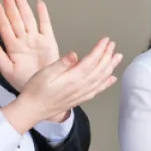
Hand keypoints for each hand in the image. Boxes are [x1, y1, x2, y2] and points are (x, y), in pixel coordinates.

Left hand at [0, 0, 59, 91]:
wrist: (43, 89)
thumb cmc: (24, 81)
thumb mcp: (7, 71)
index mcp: (13, 48)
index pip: (5, 28)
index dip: (1, 16)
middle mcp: (24, 41)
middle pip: (16, 20)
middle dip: (11, 6)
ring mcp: (36, 39)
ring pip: (28, 19)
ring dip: (23, 6)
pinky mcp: (48, 41)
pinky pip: (46, 25)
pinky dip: (43, 14)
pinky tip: (39, 4)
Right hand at [2, 38, 122, 132]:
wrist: (33, 109)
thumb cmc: (36, 90)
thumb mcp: (45, 73)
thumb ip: (62, 64)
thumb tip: (74, 54)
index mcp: (73, 79)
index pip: (91, 61)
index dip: (100, 50)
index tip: (106, 40)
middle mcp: (80, 87)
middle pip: (99, 69)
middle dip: (107, 56)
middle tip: (113, 45)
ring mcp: (81, 94)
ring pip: (101, 79)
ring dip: (110, 67)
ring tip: (117, 58)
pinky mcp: (79, 98)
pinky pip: (97, 90)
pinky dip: (106, 84)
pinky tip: (111, 79)